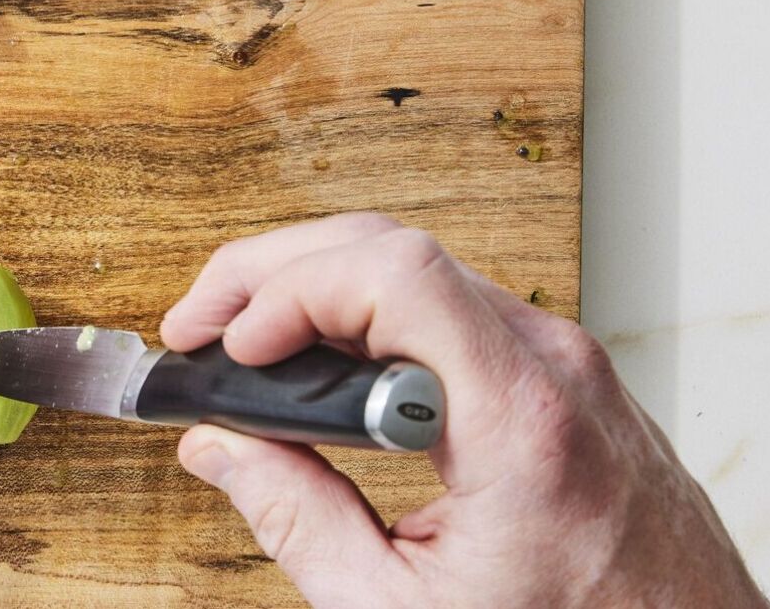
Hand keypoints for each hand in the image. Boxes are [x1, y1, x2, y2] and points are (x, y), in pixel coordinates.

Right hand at [161, 214, 768, 608]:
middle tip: (201, 324)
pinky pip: (455, 307)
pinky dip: (370, 315)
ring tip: (245, 340)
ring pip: (423, 270)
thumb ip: (299, 521)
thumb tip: (220, 449)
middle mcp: (555, 368)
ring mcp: (568, 364)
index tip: (232, 345)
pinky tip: (320, 357)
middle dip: (276, 272)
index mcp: (521, 422)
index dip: (292, 288)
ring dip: (319, 288)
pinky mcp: (567, 378)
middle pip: (394, 249)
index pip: (396, 275)